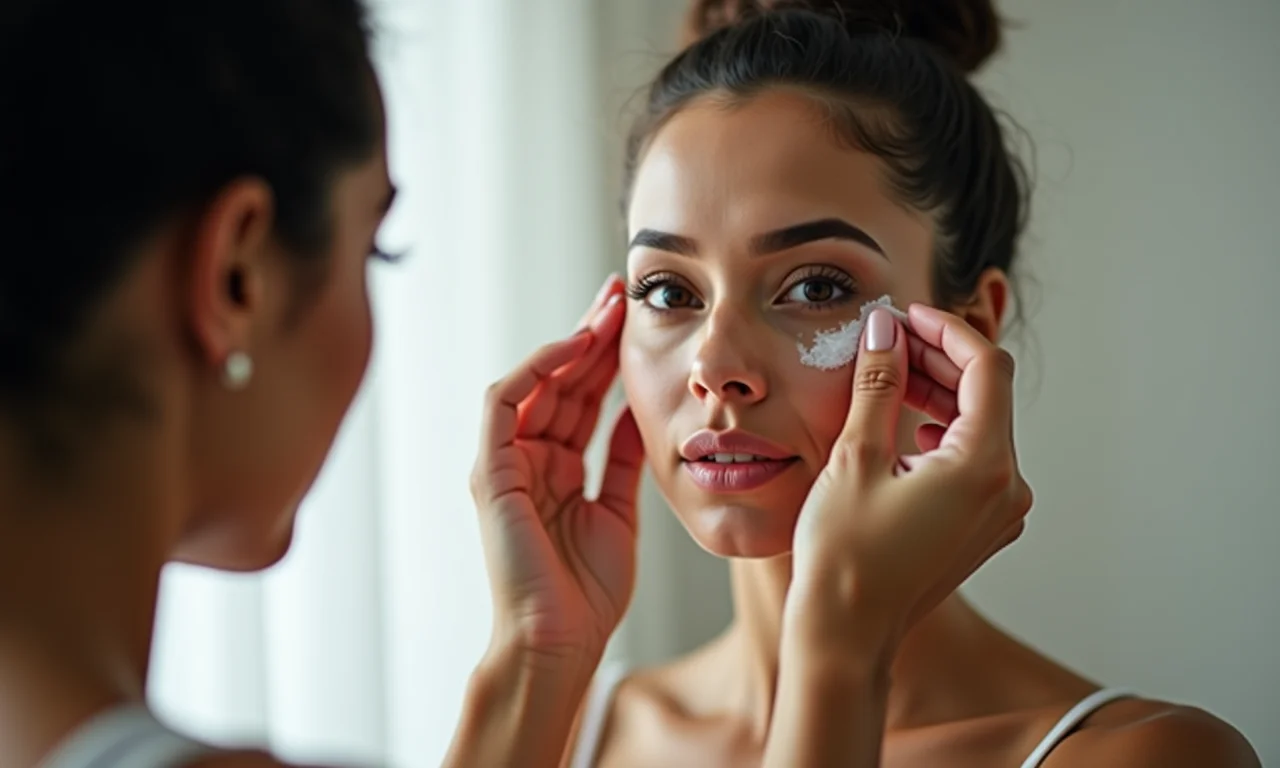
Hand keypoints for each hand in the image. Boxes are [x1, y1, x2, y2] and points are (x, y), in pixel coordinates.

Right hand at [470, 275, 643, 669]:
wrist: (561, 640)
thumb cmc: (588, 592)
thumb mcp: (618, 510)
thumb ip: (620, 460)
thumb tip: (635, 414)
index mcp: (556, 470)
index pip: (580, 399)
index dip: (605, 358)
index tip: (634, 322)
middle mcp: (527, 460)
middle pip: (558, 382)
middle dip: (590, 335)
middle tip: (622, 295)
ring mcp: (504, 464)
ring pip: (533, 384)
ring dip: (569, 344)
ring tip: (606, 310)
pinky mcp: (490, 471)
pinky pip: (504, 405)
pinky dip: (536, 371)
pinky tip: (572, 347)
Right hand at [787, 304, 1032, 651]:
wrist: (847, 634)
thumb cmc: (845, 555)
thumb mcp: (856, 457)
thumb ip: (878, 384)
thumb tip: (886, 330)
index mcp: (985, 467)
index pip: (986, 368)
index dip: (946, 330)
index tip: (907, 315)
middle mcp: (1007, 489)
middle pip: (987, 396)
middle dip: (938, 359)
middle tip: (889, 338)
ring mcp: (999, 513)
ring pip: (980, 428)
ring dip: (937, 394)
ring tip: (887, 375)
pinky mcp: (981, 528)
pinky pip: (972, 462)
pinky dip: (940, 431)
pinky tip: (901, 425)